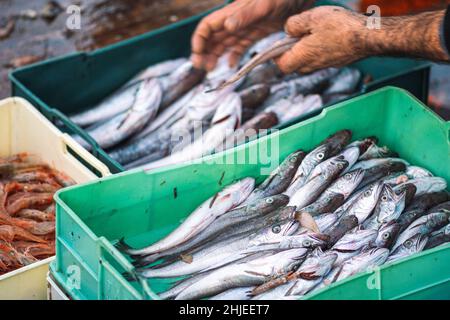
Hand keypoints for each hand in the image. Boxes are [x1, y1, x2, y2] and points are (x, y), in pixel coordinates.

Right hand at [191, 0, 313, 70]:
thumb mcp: (265, 5)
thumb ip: (246, 15)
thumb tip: (227, 26)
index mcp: (233, 13)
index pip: (208, 26)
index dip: (199, 40)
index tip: (197, 55)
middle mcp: (236, 21)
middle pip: (212, 37)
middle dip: (203, 52)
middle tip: (201, 67)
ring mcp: (245, 28)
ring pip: (224, 44)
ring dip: (215, 56)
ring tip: (210, 69)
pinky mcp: (256, 34)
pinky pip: (240, 47)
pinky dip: (233, 56)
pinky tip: (231, 66)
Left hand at [275, 5, 448, 73]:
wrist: (369, 36)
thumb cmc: (340, 27)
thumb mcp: (311, 18)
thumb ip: (294, 25)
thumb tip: (288, 30)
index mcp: (302, 58)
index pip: (281, 65)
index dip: (278, 55)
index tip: (281, 43)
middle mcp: (312, 66)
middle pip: (295, 64)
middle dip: (293, 51)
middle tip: (298, 34)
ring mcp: (326, 65)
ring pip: (308, 61)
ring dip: (307, 49)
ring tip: (316, 31)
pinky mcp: (337, 61)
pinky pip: (322, 58)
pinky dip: (320, 48)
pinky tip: (329, 34)